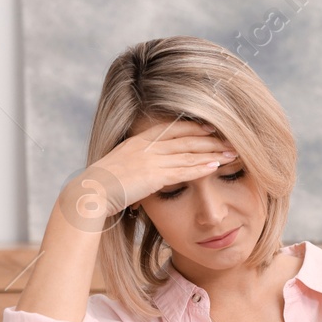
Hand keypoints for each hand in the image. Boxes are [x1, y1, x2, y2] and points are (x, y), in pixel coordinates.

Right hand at [58, 118, 236, 232]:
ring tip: (232, 153)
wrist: (89, 193)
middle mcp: (146, 147)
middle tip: (231, 139)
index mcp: (137, 142)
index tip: (210, 128)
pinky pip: (183, 170)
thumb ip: (133, 167)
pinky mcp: (153, 175)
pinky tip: (216, 167)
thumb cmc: (101, 186)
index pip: (170, 129)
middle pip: (185, 139)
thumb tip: (141, 173)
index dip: (192, 127)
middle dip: (210, 139)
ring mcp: (150, 160)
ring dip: (212, 153)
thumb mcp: (118, 170)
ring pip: (188, 153)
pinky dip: (201, 167)